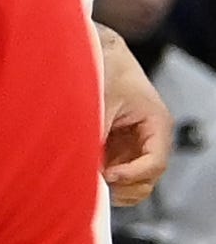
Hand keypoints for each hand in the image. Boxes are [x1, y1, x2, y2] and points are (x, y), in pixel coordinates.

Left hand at [102, 24, 172, 204]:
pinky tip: (87, 173)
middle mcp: (151, 138)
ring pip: (135, 181)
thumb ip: (94, 133)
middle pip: (149, 178)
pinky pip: (118, 174)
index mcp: (157, 124)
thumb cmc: (103, 72)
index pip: (156, 162)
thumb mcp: (99, 102)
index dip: (133, 175)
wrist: (95, 57)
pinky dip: (105, 180)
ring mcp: (136, 146)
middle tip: (97, 183)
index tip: (107, 175)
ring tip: (90, 179)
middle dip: (125, 186)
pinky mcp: (119, 150)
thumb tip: (84, 167)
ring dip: (115, 186)